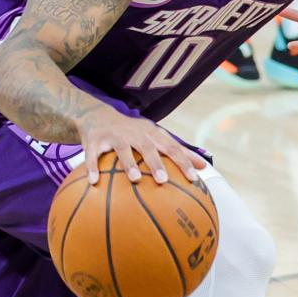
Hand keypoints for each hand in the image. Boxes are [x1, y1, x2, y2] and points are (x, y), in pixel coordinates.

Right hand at [77, 113, 206, 185]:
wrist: (97, 115)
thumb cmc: (133, 132)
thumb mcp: (156, 137)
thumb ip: (178, 152)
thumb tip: (205, 168)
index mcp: (152, 134)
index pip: (172, 148)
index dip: (184, 162)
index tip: (194, 178)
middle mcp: (135, 134)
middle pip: (148, 148)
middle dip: (157, 164)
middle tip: (164, 180)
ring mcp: (114, 136)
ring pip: (123, 150)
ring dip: (129, 164)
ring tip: (135, 179)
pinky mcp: (94, 140)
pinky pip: (92, 155)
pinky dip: (92, 167)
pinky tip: (94, 181)